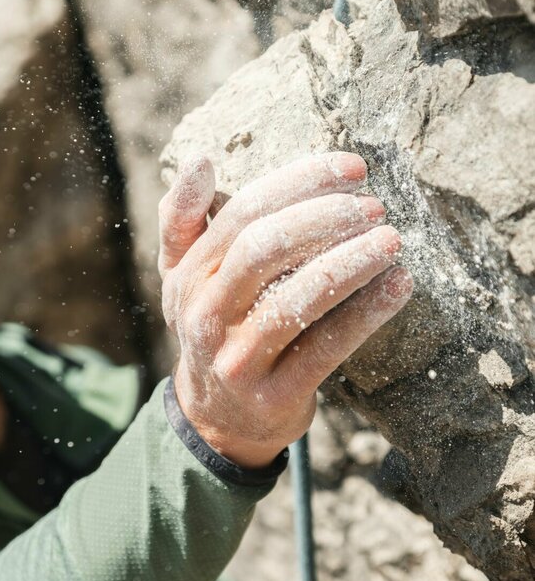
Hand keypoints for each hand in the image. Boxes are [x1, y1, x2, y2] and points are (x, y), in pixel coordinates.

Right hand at [158, 153, 412, 468]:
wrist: (216, 420)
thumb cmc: (212, 328)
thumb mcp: (181, 276)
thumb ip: (182, 219)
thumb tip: (199, 160)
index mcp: (190, 274)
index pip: (243, 212)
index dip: (300, 183)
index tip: (354, 167)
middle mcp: (206, 314)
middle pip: (264, 248)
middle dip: (325, 218)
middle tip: (375, 206)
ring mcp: (238, 359)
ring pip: (297, 299)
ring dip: (351, 263)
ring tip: (392, 240)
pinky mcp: (274, 395)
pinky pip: (326, 349)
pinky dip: (366, 315)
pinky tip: (399, 286)